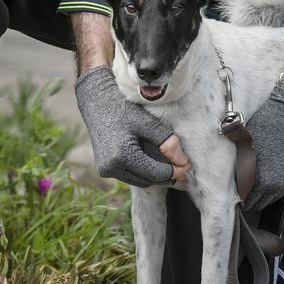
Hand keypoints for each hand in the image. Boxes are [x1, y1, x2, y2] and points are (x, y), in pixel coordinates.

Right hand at [75, 65, 190, 186]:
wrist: (97, 102)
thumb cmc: (124, 109)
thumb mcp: (147, 122)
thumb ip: (166, 141)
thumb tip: (183, 162)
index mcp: (123, 156)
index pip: (156, 173)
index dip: (174, 170)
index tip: (187, 164)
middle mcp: (112, 168)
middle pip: (149, 180)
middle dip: (166, 174)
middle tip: (181, 165)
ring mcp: (106, 170)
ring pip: (139, 181)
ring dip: (154, 175)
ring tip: (168, 162)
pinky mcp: (104, 169)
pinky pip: (130, 176)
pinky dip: (142, 171)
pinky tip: (150, 160)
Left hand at [244, 81, 283, 211]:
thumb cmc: (264, 122)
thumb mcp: (245, 142)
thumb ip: (239, 162)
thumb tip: (227, 173)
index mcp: (262, 178)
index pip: (248, 200)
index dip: (240, 198)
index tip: (233, 195)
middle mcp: (277, 184)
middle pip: (260, 202)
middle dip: (251, 199)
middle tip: (242, 192)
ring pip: (272, 198)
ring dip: (263, 195)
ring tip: (254, 187)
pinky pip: (283, 190)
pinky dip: (274, 189)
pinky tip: (267, 180)